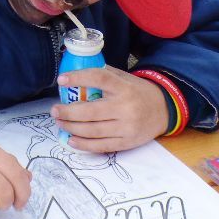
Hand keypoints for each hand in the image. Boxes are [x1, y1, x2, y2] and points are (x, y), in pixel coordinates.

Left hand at [51, 66, 169, 152]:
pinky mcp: (127, 142)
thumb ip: (105, 75)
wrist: (164, 110)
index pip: (99, 78)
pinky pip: (101, 145)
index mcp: (124, 87)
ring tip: (60, 122)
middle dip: (68, 112)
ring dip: (71, 128)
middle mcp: (125, 107)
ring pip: (92, 130)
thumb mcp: (125, 78)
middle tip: (54, 110)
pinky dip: (83, 144)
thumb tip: (75, 72)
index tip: (61, 80)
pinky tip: (71, 140)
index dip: (79, 78)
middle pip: (90, 111)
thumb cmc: (138, 92)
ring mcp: (126, 126)